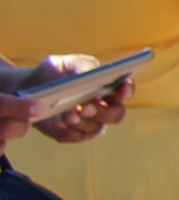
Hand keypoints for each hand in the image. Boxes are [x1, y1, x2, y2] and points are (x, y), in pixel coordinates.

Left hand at [0, 57, 132, 148]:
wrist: (30, 88)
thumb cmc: (55, 72)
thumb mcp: (67, 63)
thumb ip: (82, 66)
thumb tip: (91, 74)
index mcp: (110, 87)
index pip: (126, 90)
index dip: (127, 90)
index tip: (121, 87)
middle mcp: (105, 108)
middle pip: (117, 114)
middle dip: (103, 111)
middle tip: (86, 107)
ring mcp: (91, 124)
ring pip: (96, 127)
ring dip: (82, 122)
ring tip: (67, 114)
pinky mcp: (73, 135)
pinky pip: (75, 137)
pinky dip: (68, 130)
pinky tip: (58, 123)